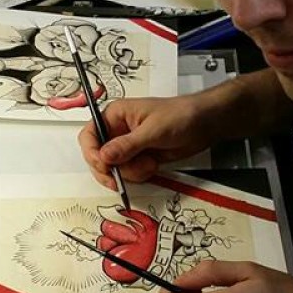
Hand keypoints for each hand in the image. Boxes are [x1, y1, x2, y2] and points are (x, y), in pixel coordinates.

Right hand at [79, 94, 212, 189]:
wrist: (202, 124)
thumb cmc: (180, 115)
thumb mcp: (153, 130)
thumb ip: (128, 145)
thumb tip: (105, 156)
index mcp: (114, 116)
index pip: (89, 136)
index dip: (92, 153)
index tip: (104, 166)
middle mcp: (117, 131)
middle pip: (97, 157)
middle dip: (112, 169)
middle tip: (122, 177)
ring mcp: (127, 146)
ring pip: (114, 169)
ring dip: (131, 172)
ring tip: (149, 163)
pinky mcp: (138, 158)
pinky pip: (129, 173)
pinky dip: (139, 174)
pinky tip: (153, 165)